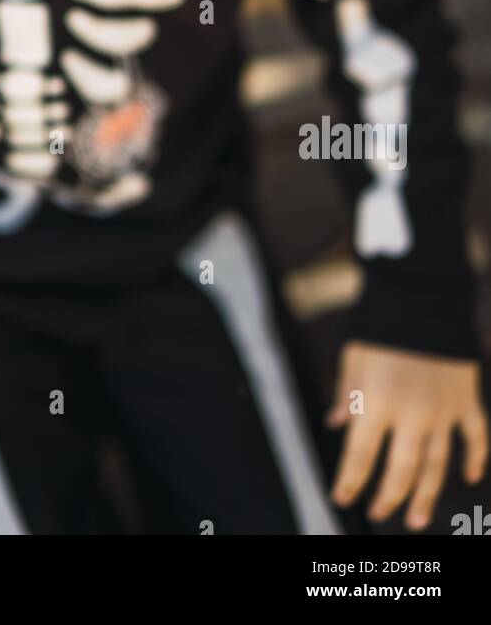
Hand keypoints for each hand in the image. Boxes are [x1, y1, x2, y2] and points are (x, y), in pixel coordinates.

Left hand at [326, 340, 487, 530]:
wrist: (422, 292)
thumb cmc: (380, 322)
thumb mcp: (353, 354)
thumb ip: (346, 392)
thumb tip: (336, 423)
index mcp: (376, 402)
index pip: (360, 456)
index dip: (349, 481)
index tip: (341, 498)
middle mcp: (411, 414)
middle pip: (400, 470)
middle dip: (388, 497)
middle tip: (379, 514)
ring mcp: (443, 410)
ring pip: (437, 465)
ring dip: (427, 495)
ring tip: (416, 519)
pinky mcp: (466, 399)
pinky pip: (475, 437)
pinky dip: (475, 458)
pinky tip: (470, 477)